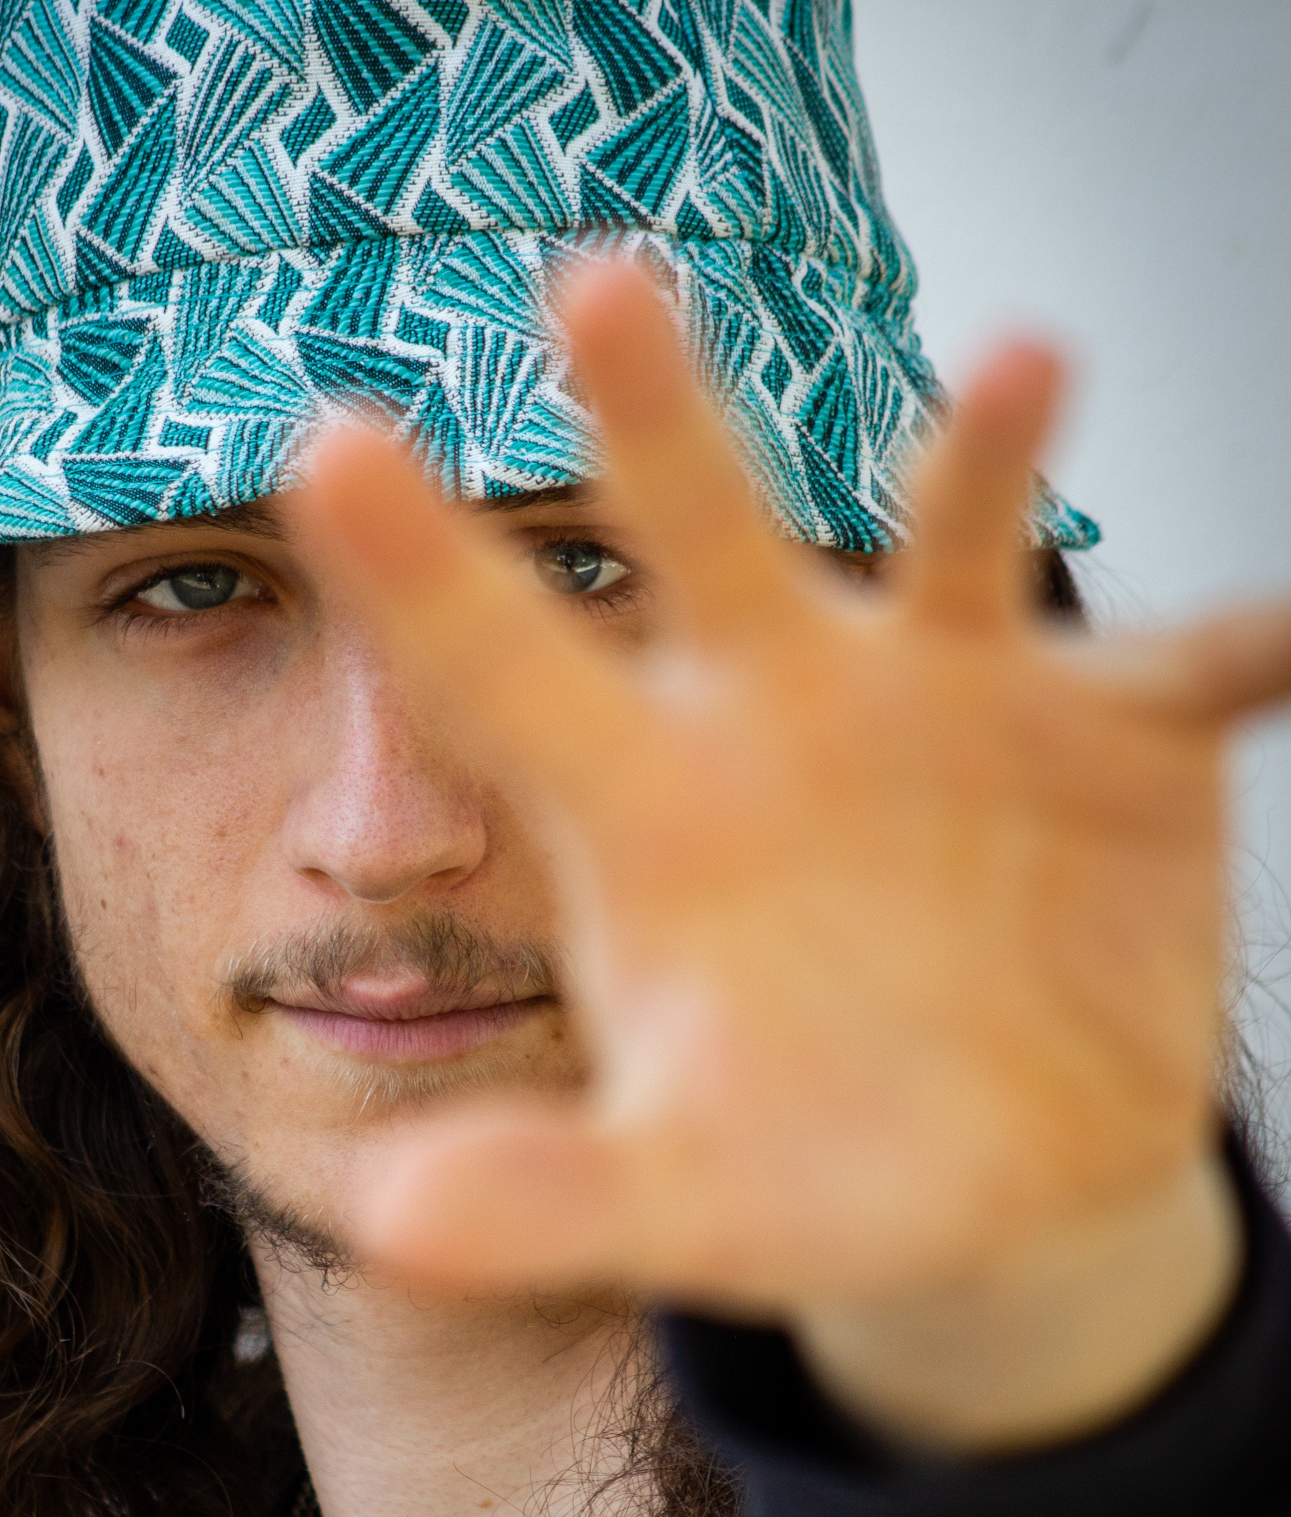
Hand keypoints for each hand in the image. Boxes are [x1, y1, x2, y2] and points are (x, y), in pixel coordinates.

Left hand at [292, 265, 1290, 1445]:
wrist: (1006, 1177)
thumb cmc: (807, 1161)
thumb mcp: (680, 1194)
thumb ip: (548, 1198)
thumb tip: (383, 1229)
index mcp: (648, 805)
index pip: (502, 669)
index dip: (416, 568)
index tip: (321, 445)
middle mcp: (787, 709)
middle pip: (704, 536)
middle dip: (655, 417)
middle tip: (596, 287)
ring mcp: (957, 700)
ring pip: (955, 543)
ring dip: (979, 456)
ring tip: (1020, 366)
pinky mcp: (1123, 736)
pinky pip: (1192, 668)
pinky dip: (1238, 648)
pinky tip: (1271, 639)